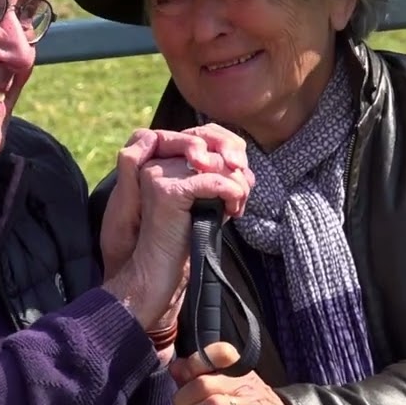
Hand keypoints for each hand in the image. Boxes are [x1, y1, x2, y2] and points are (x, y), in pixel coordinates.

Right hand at [100, 126, 252, 277]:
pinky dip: (231, 194)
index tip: (242, 181)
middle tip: (241, 197)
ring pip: (217, 163)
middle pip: (213, 141)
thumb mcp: (208, 202)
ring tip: (235, 208)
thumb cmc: (184, 239)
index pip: (207, 134)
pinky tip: (231, 212)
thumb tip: (246, 171)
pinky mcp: (166, 189)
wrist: (158, 270)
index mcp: (166, 157)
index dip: (232, 149)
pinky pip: (214, 181)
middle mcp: (159, 159)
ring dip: (237, 186)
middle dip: (237, 167)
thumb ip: (223, 180)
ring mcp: (160, 172)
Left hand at [171, 343, 301, 404]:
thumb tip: (175, 366)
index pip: (218, 352)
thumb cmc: (247, 404)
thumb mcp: (226, 384)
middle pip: (204, 384)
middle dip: (185, 399)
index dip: (195, 363)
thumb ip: (198, 374)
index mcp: (237, 369)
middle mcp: (244, 383)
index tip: (186, 376)